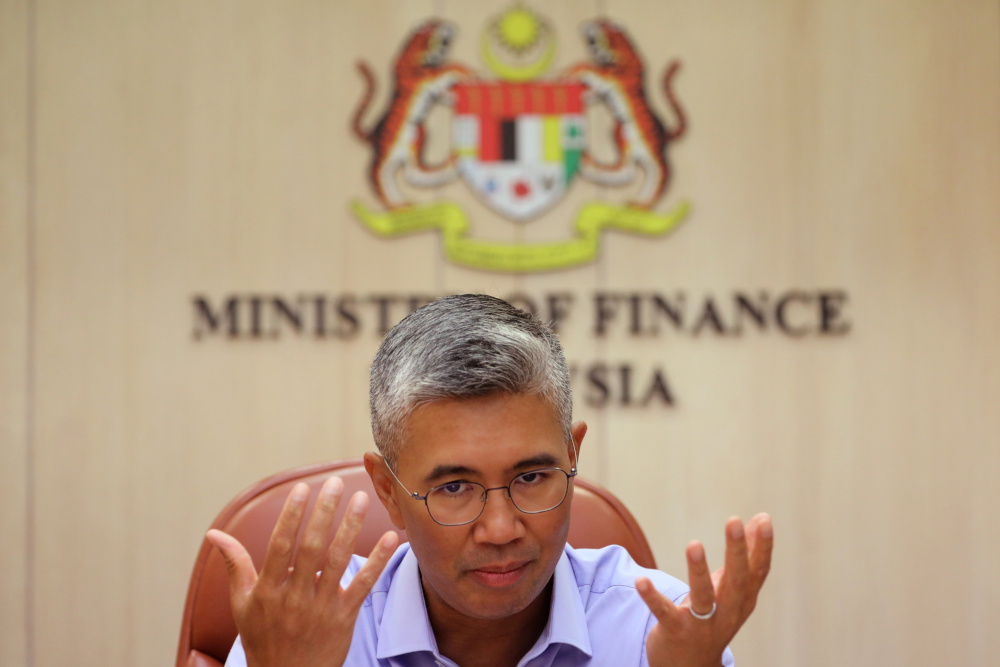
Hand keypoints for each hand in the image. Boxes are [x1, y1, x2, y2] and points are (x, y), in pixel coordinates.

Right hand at [206, 477, 399, 666]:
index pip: (280, 546)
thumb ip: (234, 565)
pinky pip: (363, 585)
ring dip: (351, 528)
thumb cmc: (262, 637)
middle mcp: (295, 597)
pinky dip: (377, 561)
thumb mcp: (241, 604)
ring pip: (338, 561)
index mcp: (268, 590)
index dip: (291, 516)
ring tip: (362, 498)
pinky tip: (391, 538)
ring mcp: (321, 608)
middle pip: (311, 548)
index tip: (301, 488)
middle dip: (323, 513)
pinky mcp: (344, 617)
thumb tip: (214, 534)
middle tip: (333, 483)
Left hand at [636, 513, 772, 666]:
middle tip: (735, 520)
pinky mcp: (676, 631)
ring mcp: (702, 624)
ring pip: (704, 597)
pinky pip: (664, 612)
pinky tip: (641, 580)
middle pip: (736, 581)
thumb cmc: (715, 618)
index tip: (764, 519)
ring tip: (694, 544)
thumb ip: (745, 556)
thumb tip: (760, 519)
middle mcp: (727, 612)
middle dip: (737, 551)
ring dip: (698, 571)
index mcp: (743, 599)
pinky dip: (652, 597)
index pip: (757, 572)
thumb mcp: (733, 589)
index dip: (762, 547)